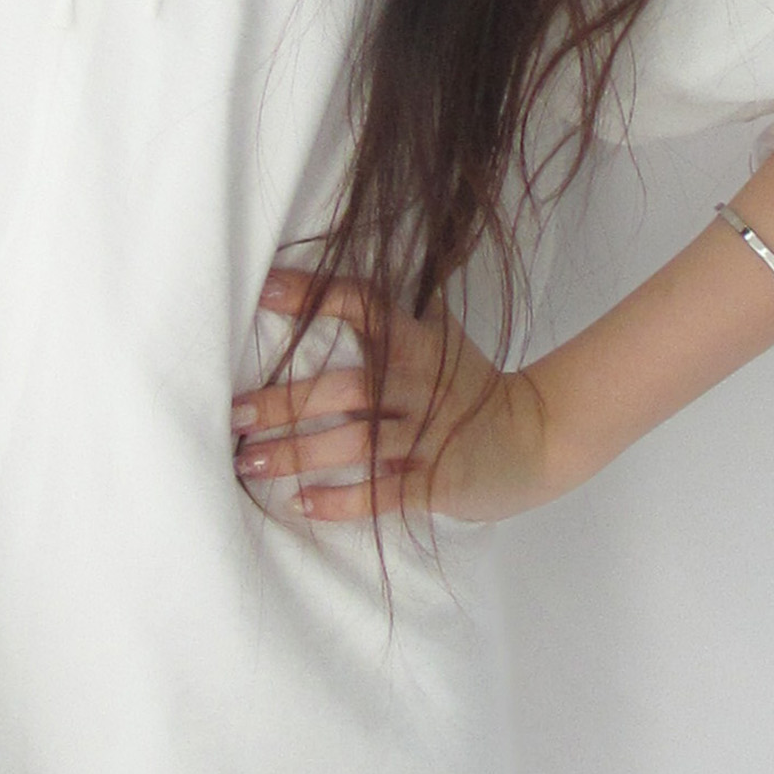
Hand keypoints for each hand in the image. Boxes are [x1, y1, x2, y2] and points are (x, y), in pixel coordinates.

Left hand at [231, 263, 559, 524]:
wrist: (539, 438)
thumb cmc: (472, 385)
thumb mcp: (442, 341)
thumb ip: (397, 317)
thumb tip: (342, 269)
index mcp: (419, 342)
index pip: (364, 306)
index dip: (316, 294)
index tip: (265, 289)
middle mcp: (421, 384)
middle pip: (345, 387)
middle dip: (285, 401)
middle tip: (234, 415)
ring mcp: (431, 434)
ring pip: (356, 443)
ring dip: (298, 454)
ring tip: (249, 463)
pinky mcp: (439, 480)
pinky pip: (383, 492)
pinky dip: (341, 500)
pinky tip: (300, 504)